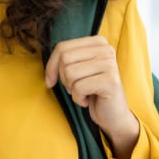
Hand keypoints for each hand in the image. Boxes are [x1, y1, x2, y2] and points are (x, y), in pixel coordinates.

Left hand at [44, 35, 140, 158]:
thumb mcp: (78, 70)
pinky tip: (88, 100)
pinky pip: (79, 88)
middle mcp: (106, 50)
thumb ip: (65, 59)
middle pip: (65, 58)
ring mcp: (110, 64)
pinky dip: (78, 99)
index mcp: (98, 42)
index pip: (62, 47)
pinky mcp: (110, 81)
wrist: (113, 115)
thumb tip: (46, 62)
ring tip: (84, 93)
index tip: (50, 80)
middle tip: (75, 88)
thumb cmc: (92, 91)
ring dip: (72, 89)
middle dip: (63, 78)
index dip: (51, 66)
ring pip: (70, 73)